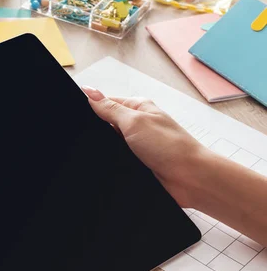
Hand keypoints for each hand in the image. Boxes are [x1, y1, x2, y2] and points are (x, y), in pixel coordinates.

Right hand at [81, 86, 205, 207]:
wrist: (191, 179)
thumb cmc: (171, 147)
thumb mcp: (134, 121)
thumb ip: (109, 108)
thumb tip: (89, 92)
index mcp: (138, 108)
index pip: (105, 102)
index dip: (91, 108)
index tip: (78, 114)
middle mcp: (138, 125)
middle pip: (106, 124)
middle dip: (99, 132)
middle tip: (98, 137)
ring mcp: (138, 145)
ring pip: (110, 144)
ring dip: (108, 149)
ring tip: (112, 152)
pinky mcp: (138, 163)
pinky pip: (117, 160)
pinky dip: (114, 162)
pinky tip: (115, 164)